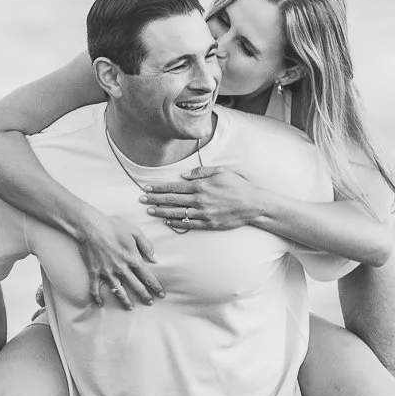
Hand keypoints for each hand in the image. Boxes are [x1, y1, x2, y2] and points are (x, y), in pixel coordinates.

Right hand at [74, 213, 162, 307]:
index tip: (161, 294)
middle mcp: (121, 269)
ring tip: (130, 308)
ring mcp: (107, 272)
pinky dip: (97, 298)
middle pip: (136, 286)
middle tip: (150, 303)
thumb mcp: (135, 231)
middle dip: (145, 296)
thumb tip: (155, 259)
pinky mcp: (94, 272)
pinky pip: (95, 289)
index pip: (148, 277)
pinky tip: (100, 304)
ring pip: (118, 291)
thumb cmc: (113, 226)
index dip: (156, 287)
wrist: (91, 226)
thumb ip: (146, 245)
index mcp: (132, 259)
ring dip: (125, 301)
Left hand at [143, 165, 266, 232]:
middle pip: (171, 200)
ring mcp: (203, 213)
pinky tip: (166, 222)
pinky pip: (188, 224)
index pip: (174, 186)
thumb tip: (183, 175)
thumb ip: (200, 172)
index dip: (159, 188)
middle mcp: (199, 200)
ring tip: (149, 211)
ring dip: (161, 212)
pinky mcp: (208, 224)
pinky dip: (176, 223)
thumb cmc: (238, 185)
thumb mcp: (221, 171)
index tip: (147, 188)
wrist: (253, 204)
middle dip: (154, 199)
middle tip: (141, 200)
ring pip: (176, 213)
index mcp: (201, 185)